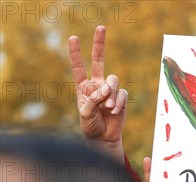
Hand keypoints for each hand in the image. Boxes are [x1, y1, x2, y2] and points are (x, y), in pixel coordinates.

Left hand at [68, 25, 126, 163]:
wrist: (103, 138)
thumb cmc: (90, 125)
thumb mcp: (86, 113)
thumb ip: (94, 99)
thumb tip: (107, 89)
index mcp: (83, 87)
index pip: (78, 67)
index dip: (75, 53)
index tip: (73, 38)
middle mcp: (97, 85)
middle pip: (99, 60)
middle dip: (99, 44)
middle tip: (101, 28)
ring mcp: (110, 90)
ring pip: (113, 80)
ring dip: (111, 94)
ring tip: (108, 107)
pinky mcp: (121, 98)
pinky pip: (122, 93)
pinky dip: (118, 102)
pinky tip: (114, 111)